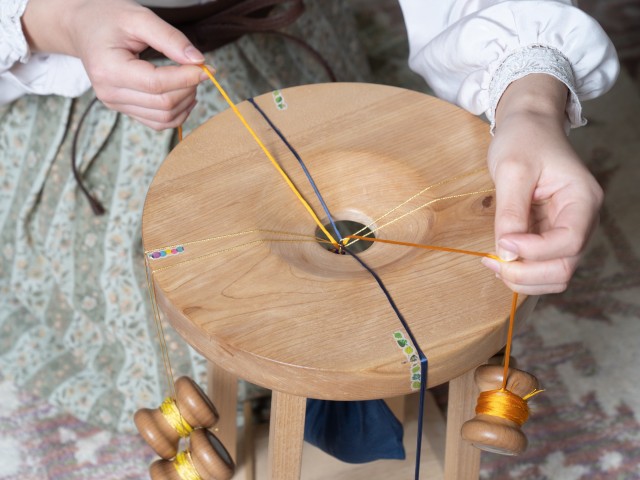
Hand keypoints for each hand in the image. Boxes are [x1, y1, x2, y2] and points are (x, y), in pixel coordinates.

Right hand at [22, 0, 207, 129]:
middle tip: (198, 69)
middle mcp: (109, 93)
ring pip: (164, 118)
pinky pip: (158, 123)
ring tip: (190, 79)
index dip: (186, 78)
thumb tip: (198, 61)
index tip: (206, 67)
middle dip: (189, 88)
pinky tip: (184, 94)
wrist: (84, 28)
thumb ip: (170, 38)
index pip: (156, 84)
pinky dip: (178, 112)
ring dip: (186, 101)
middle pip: (163, 104)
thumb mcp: (139, 17)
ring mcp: (115, 105)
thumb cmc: (109, 19)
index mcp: (108, 69)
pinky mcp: (124, 110)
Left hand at [481, 74, 602, 294]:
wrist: (528, 125)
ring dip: (523, 278)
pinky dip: (520, 270)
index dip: (534, 251)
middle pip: (564, 268)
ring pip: (554, 274)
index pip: (569, 242)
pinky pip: (540, 265)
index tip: (502, 243)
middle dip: (527, 273)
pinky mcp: (549, 235)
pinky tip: (498, 258)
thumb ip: (511, 211)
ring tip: (492, 262)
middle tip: (492, 262)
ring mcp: (566, 230)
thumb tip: (506, 251)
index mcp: (582, 200)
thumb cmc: (524, 138)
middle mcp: (581, 220)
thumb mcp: (512, 170)